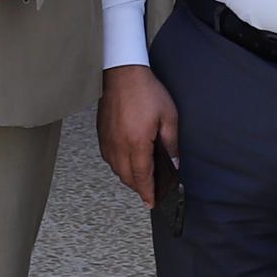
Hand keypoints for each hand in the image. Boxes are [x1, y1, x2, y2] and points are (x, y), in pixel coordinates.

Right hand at [98, 61, 176, 200]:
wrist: (122, 73)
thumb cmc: (146, 91)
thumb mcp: (168, 117)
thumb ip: (171, 143)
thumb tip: (175, 163)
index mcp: (137, 142)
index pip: (142, 176)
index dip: (147, 192)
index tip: (151, 202)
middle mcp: (119, 145)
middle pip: (127, 177)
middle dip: (138, 188)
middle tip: (149, 192)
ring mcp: (108, 140)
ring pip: (116, 169)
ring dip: (127, 177)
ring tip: (140, 178)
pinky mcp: (101, 134)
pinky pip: (108, 158)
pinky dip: (117, 166)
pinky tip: (126, 162)